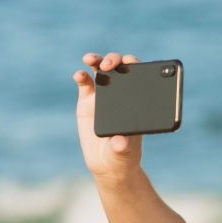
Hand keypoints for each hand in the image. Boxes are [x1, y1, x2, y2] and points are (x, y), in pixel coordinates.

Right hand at [74, 52, 143, 180]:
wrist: (107, 163)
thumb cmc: (123, 156)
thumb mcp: (125, 153)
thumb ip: (123, 147)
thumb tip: (120, 141)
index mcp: (138, 101)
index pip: (141, 76)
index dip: (137, 65)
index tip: (132, 62)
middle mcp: (122, 94)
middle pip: (120, 68)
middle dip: (115, 60)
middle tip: (110, 65)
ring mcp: (104, 96)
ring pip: (101, 70)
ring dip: (97, 60)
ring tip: (91, 59)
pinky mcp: (87, 102)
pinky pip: (85, 84)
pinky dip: (82, 76)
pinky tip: (80, 75)